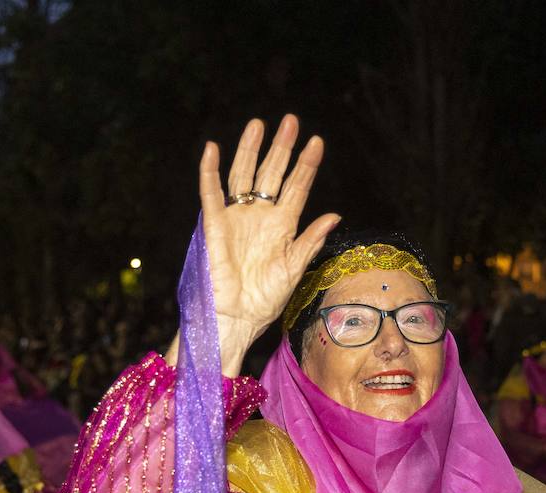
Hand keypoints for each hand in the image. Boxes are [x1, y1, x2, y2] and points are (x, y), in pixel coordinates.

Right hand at [192, 115, 341, 374]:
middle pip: (271, 173)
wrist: (237, 317)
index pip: (297, 187)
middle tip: (290, 121)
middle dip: (281, 147)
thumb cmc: (266, 299)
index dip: (306, 165)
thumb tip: (335, 215)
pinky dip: (210, 171)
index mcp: (283, 225)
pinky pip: (211, 193)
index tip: (317, 142)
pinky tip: (212, 149)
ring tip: (258, 124)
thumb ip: (311, 240)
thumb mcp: (294, 268)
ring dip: (250, 150)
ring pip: (243, 175)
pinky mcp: (215, 225)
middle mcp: (260, 215)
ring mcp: (237, 217)